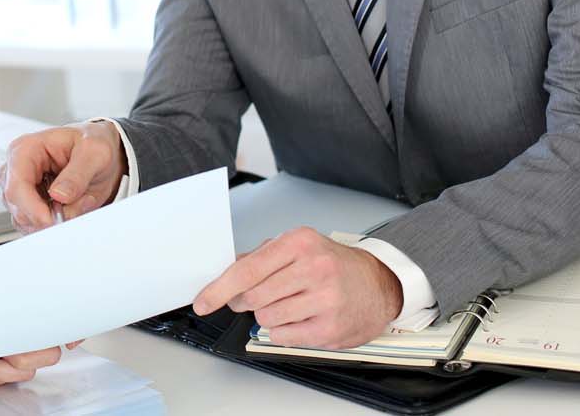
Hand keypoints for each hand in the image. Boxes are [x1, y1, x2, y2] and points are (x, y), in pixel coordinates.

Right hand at [0, 121, 124, 231]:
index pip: (16, 186)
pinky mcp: (28, 203)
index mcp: (27, 149)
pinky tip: (70, 207)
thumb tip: (59, 195)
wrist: (100, 154)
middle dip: (48, 216)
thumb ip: (78, 174)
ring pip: (25, 220)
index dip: (33, 209)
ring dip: (54, 220)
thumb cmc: (92, 145)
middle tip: (78, 205)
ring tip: (79, 201)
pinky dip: (54, 224)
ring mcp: (21, 187)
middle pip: (17, 207)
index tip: (53, 220)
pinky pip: (34, 225)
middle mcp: (17, 168)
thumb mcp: (95, 152)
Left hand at [191, 228, 403, 349]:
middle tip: (259, 296)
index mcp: (299, 242)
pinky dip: (283, 331)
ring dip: (268, 315)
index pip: (247, 269)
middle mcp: (314, 267)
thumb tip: (225, 270)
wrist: (377, 284)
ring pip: (266, 318)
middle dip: (246, 301)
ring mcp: (325, 299)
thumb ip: (260, 257)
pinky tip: (300, 317)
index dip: (219, 288)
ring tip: (290, 304)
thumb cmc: (333, 265)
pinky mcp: (330, 328)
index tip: (203, 301)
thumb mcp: (298, 247)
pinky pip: (283, 336)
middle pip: (253, 296)